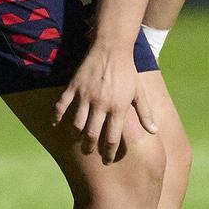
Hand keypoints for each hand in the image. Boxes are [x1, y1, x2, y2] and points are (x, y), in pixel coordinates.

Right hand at [53, 46, 158, 162]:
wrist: (112, 48)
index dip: (109, 153)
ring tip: (76, 139)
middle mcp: (101, 104)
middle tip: (89, 152)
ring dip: (75, 135)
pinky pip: (61, 105)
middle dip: (90, 147)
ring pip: (76, 123)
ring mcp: (85, 96)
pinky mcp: (74, 86)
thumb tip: (154, 131)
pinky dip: (56, 116)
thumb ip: (145, 113)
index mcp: (118, 108)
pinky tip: (55, 124)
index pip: (111, 138)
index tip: (107, 160)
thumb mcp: (139, 92)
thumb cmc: (128, 72)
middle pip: (91, 134)